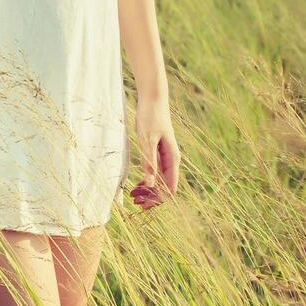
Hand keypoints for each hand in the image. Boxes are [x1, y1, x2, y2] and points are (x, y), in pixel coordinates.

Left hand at [131, 95, 180, 209]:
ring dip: (148, 191)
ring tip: (132, 196)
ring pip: (159, 182)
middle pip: (165, 188)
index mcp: (172, 159)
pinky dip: (146, 181)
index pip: (170, 188)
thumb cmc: (150, 117)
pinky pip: (155, 173)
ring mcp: (165, 158)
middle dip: (151, 197)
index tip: (142, 204)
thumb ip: (149, 161)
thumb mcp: (147, 139)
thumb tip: (150, 183)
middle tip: (134, 202)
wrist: (153, 100)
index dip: (157, 199)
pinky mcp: (157, 153)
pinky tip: (136, 184)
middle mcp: (171, 161)